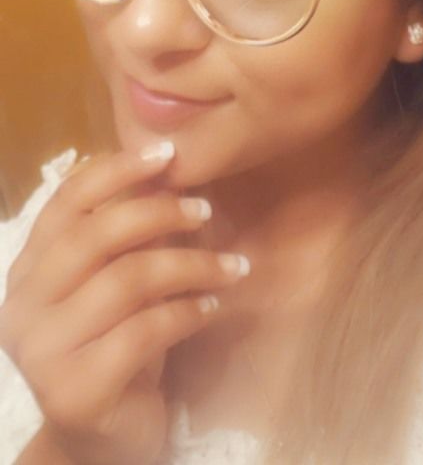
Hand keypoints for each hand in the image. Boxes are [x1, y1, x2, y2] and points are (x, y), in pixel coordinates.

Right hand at [0, 144, 249, 464]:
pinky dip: (190, 310)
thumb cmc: (118, 350)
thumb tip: (172, 167)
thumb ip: (131, 236)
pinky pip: (146, 330)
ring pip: (127, 280)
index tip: (167, 153)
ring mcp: (42, 352)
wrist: (106, 445)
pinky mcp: (75, 390)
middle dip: (159, 212)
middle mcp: (23, 306)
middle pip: (96, 235)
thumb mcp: (122, 284)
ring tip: (232, 265)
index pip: (66, 202)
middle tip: (206, 209)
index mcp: (29, 270)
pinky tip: (215, 306)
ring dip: (191, 265)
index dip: (116, 171)